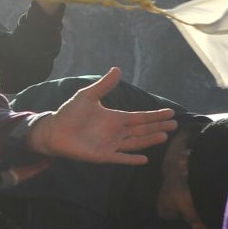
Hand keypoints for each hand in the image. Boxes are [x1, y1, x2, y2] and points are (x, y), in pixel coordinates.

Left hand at [27, 69, 176, 164]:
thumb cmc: (70, 113)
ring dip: (149, 140)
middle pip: (142, 130)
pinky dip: (131, 159)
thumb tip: (117, 69)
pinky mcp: (103, 156)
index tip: (170, 112)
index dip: (155, 115)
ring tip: (164, 136)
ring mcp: (111, 144)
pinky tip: (144, 159)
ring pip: (135, 143)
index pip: (140, 117)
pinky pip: (120, 158)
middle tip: (174, 125)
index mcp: (116, 118)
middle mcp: (117, 132)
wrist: (53, 131)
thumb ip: (103, 85)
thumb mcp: (87, 96)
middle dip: (158, 127)